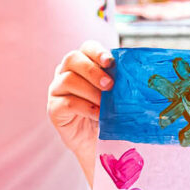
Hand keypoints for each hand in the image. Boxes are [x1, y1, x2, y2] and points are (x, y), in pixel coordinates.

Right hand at [48, 41, 113, 170]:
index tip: (110, 62)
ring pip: (68, 80)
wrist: (97, 142)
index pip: (87, 47)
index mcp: (83, 63)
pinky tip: (98, 115)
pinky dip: (86, 108)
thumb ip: (119, 81)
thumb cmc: (109, 114)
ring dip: (91, 92)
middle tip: (110, 86)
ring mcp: (57, 90)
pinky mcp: (54, 109)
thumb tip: (135, 73)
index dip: (97, 52)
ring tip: (105, 105)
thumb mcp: (116, 95)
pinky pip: (67, 102)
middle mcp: (65, 72)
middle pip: (72, 59)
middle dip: (93, 71)